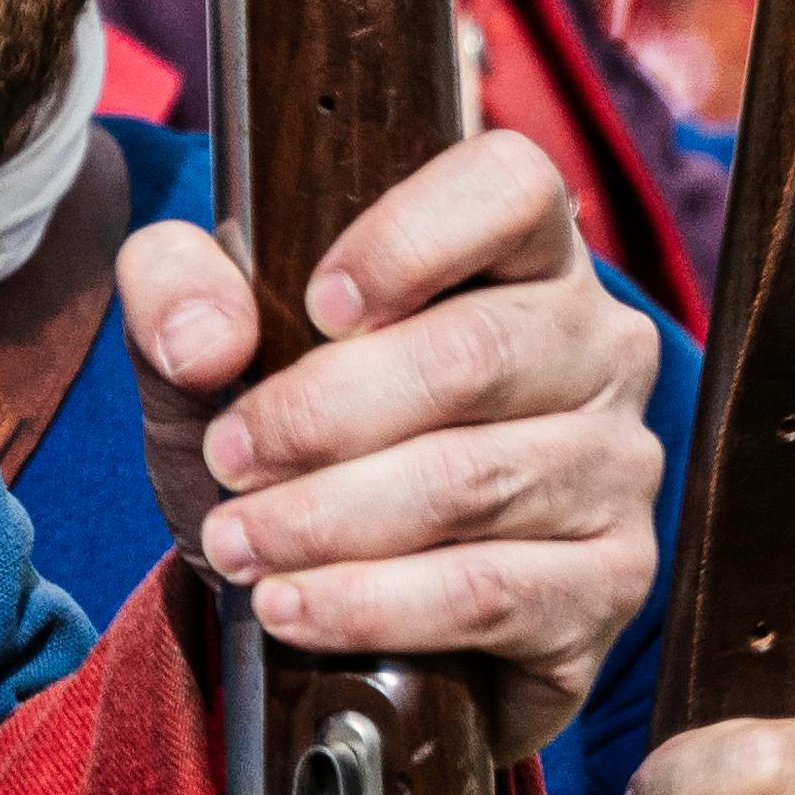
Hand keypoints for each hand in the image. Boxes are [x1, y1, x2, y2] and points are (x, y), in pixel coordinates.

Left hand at [121, 131, 660, 758]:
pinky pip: (491, 592)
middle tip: (230, 460)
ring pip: (475, 483)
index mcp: (524, 251)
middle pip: (475, 354)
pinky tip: (296, 608)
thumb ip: (178, 293)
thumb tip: (204, 338)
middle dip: (326, 415)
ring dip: (331, 520)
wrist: (354, 601)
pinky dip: (374, 604)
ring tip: (239, 543)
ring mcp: (616, 464)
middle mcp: (597, 344)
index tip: (316, 305)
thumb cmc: (300, 439)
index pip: (511, 186)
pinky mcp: (613, 579)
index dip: (413, 238)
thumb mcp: (212, 353)